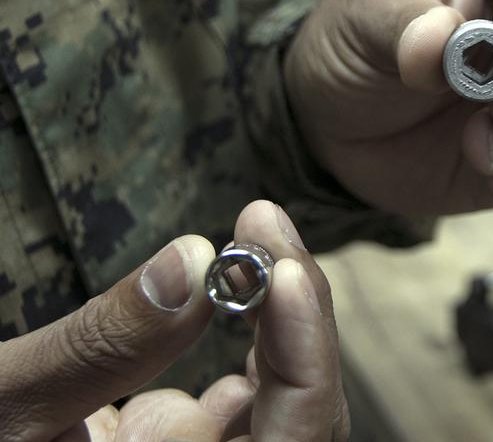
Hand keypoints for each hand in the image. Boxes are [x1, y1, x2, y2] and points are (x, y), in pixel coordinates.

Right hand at [0, 200, 345, 441]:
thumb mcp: (8, 405)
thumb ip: (96, 350)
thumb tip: (191, 259)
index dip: (308, 366)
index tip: (285, 278)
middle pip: (306, 413)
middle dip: (300, 314)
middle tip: (264, 227)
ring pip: (286, 396)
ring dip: (283, 310)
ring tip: (257, 230)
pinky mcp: (186, 437)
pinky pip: (245, 393)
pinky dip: (257, 327)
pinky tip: (242, 273)